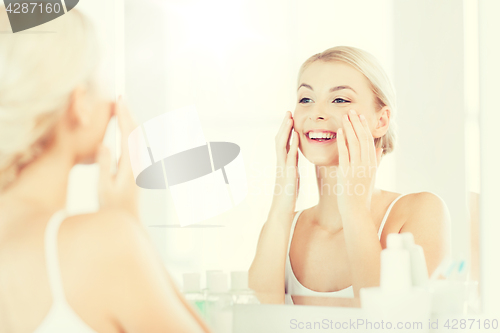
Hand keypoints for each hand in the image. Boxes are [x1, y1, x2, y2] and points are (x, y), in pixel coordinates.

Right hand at [97, 97, 139, 218]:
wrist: (126, 221)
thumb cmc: (111, 206)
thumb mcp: (103, 187)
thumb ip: (104, 165)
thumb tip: (104, 144)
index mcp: (131, 165)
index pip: (128, 134)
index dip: (124, 116)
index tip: (119, 101)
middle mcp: (139, 163)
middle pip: (136, 133)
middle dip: (128, 114)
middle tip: (120, 97)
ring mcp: (140, 166)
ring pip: (138, 138)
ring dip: (130, 121)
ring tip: (122, 108)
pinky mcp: (138, 169)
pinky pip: (136, 145)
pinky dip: (131, 132)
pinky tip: (126, 128)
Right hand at [269, 111, 299, 216]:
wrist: (281, 210)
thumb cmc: (287, 197)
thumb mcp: (291, 179)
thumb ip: (292, 168)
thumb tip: (294, 162)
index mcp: (284, 164)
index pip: (283, 143)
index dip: (286, 130)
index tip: (290, 118)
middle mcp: (281, 163)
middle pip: (280, 140)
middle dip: (284, 126)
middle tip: (288, 112)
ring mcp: (283, 168)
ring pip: (281, 145)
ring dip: (285, 131)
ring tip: (289, 119)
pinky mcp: (287, 174)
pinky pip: (289, 157)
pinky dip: (292, 146)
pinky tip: (295, 138)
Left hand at [336, 109, 382, 217]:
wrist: (356, 211)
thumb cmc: (361, 194)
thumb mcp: (371, 176)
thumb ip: (374, 161)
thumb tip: (379, 148)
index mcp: (372, 164)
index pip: (369, 140)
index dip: (364, 126)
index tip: (360, 116)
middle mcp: (366, 164)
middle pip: (363, 138)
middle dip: (357, 123)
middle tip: (351, 110)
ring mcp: (357, 168)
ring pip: (354, 143)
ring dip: (349, 128)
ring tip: (345, 116)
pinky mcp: (346, 173)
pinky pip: (344, 154)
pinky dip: (343, 141)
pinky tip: (340, 131)